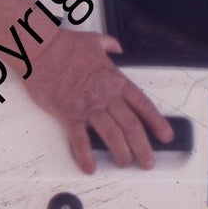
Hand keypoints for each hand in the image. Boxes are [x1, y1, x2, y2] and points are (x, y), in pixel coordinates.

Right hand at [23, 29, 172, 173]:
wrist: (41, 50)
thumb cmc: (65, 46)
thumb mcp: (95, 41)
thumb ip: (110, 46)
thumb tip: (116, 48)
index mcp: (115, 80)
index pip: (143, 105)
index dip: (157, 122)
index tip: (165, 136)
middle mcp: (105, 96)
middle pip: (131, 126)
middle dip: (143, 147)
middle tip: (148, 161)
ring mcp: (88, 107)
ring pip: (112, 136)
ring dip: (121, 153)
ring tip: (125, 164)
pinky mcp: (69, 115)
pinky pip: (80, 141)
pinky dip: (86, 157)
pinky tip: (90, 167)